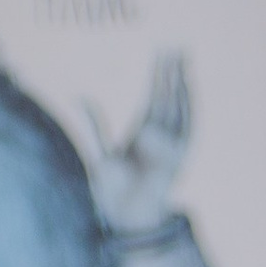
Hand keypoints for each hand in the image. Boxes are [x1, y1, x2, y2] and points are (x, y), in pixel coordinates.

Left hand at [83, 51, 189, 235]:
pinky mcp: (176, 158)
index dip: (158, 76)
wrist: (125, 220)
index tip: (160, 53)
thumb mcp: (100, 154)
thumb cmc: (111, 194)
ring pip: (178, 109)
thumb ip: (94, 126)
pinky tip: (186, 87)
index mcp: (142, 134)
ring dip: (181, 85)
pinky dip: (186, 107)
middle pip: (168, 98)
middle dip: (171, 73)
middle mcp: (158, 138)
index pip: (154, 98)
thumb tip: (79, 97)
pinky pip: (185, 128)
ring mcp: (169, 148)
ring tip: (181, 60)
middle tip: (174, 46)